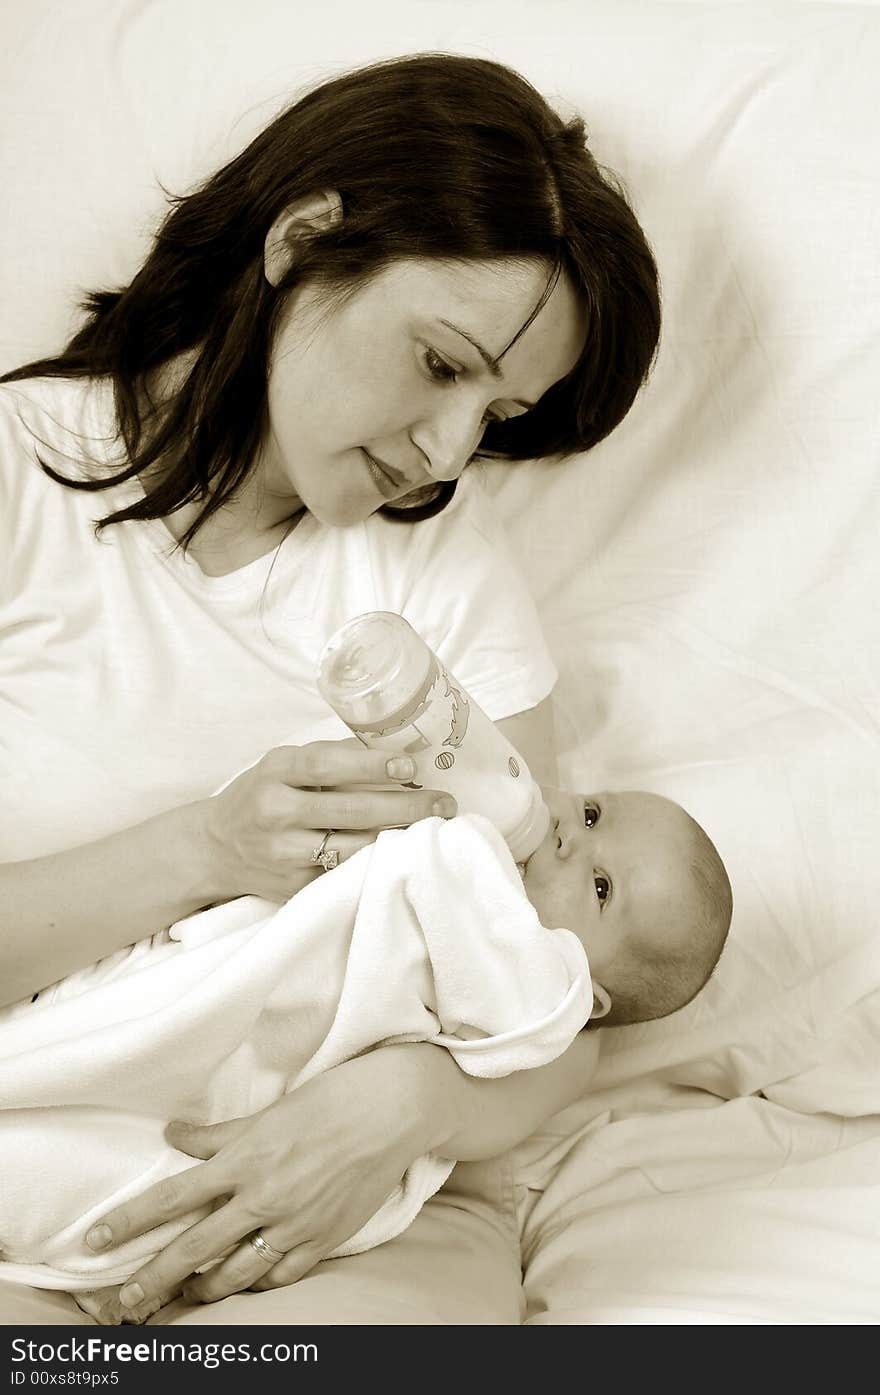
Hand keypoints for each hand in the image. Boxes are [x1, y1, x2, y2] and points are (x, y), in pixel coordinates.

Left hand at [84, 1046, 453, 1312]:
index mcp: (244, 1160)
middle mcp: (263, 1197)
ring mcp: (294, 1224)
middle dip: (153, 1277)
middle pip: (193, 1250)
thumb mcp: (268, 1112)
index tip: (96, 1241)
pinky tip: (243, 1287)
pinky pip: (279, 1277)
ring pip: (234, 1274)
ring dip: (202, 1289)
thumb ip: (218, 1134)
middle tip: (124, 1299)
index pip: (171, 1198)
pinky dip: (256, 1285)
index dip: (129, 1222)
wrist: (393, 1110)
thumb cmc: (331, 1099)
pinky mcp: (324, 1239)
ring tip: (183, 1297)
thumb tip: (173, 1135)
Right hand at [200, 740, 455, 901]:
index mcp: (275, 772)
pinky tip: (404, 855)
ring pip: (353, 848)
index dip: (369, 765)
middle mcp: (276, 813)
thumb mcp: (283, 764)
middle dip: (405, 807)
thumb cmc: (263, 795)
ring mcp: (284, 854)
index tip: (409, 764)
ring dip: (399, 838)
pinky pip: (344, 875)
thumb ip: (330, 756)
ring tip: (434, 828)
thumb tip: (393, 748)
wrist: (216, 847)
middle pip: (349, 810)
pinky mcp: (294, 887)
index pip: (325, 764)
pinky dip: (376, 864)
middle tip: (444, 803)